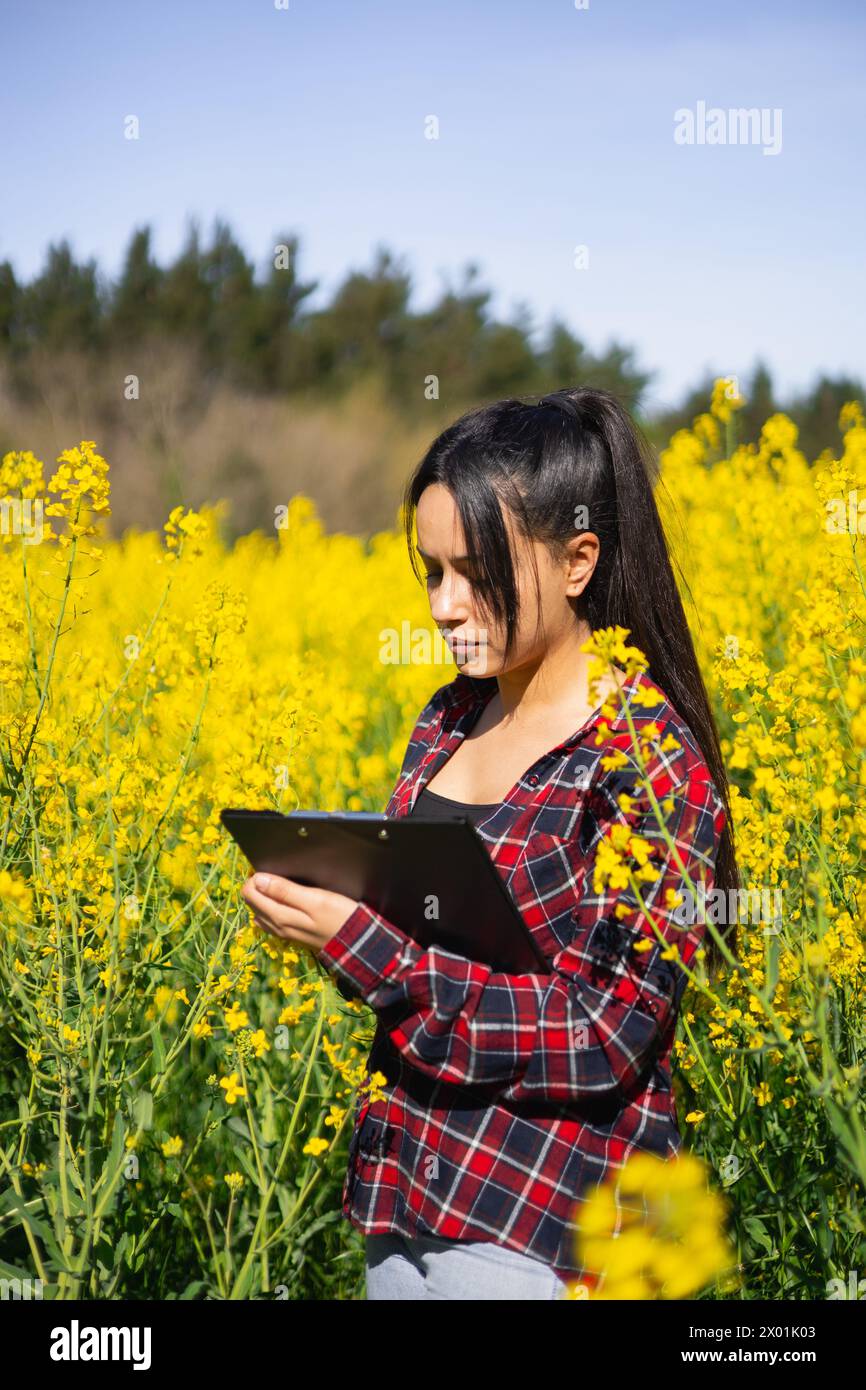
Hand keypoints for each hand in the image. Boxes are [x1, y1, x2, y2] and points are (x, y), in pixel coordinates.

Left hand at [240, 873, 359, 956]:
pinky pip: (270, 919)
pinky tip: (279, 901)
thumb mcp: (315, 899)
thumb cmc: (339, 916)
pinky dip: (269, 907)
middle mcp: (276, 926)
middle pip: (252, 902)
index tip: (271, 869)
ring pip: (259, 911)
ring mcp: (283, 932)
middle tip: (275, 873)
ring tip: (277, 883)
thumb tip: (258, 880)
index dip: (256, 877)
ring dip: (262, 896)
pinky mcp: (292, 934)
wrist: (357, 943)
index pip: (250, 893)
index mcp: (279, 916)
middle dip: (257, 885)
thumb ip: (285, 890)